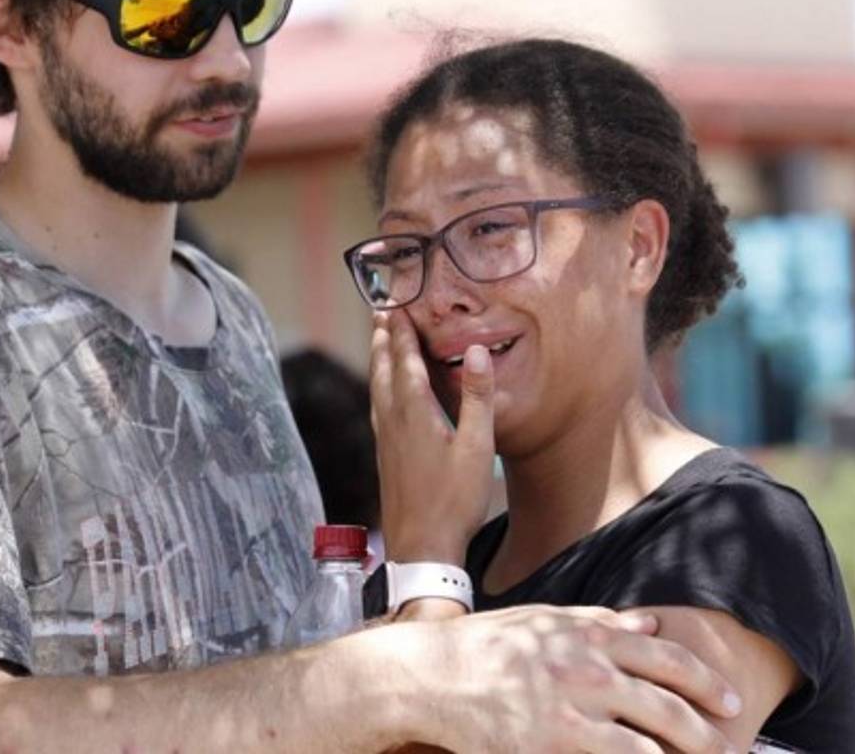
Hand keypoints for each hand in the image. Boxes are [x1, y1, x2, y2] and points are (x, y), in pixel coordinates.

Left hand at [370, 310, 495, 563]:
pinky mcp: (385, 457)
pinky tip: (383, 396)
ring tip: (378, 343)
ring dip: (378, 361)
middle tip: (380, 313)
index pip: (404, 360)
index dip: (400, 331)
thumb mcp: (478, 446)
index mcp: (414, 412)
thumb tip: (476, 350)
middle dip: (383, 339)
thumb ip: (477, 397)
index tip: (396, 305)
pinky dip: (379, 387)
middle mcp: (393, 421)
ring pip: (376, 389)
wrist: (422, 548)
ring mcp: (385, 440)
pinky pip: (378, 408)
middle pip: (383, 369)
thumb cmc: (453, 500)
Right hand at [406, 605, 741, 753]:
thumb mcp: (543, 620)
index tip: (731, 700)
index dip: (706, 680)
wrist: (433, 674)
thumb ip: (598, 621)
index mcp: (589, 634)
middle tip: (732, 742)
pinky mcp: (555, 745)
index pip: (667, 655)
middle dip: (709, 727)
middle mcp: (588, 668)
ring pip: (652, 740)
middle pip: (670, 702)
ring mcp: (573, 708)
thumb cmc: (487, 645)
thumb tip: (649, 622)